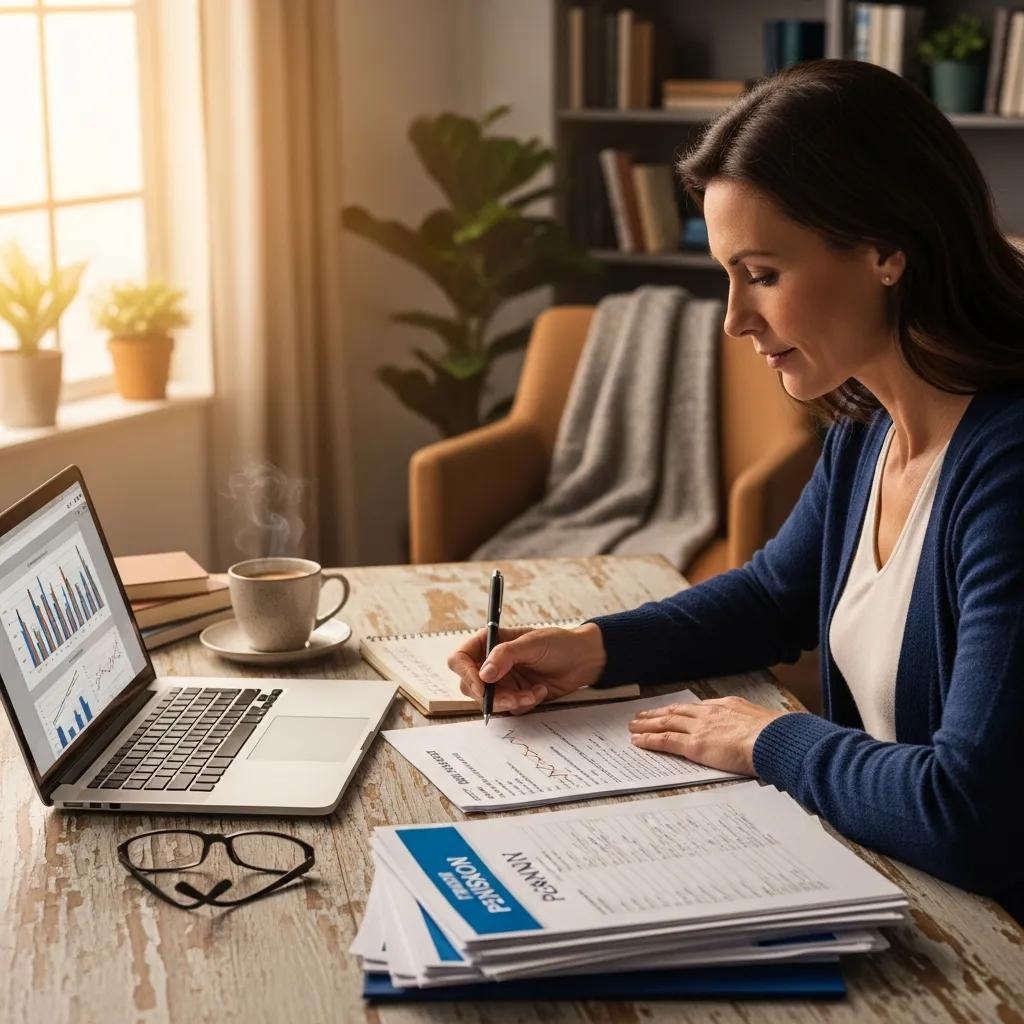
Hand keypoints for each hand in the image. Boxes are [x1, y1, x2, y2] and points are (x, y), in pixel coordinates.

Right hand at [448, 623, 606, 714]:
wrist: (584, 660)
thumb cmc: (559, 643)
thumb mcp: (532, 644)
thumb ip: (505, 656)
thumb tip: (484, 674)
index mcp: (489, 643)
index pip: (460, 659)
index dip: (466, 673)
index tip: (483, 684)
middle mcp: (491, 663)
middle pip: (470, 686)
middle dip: (492, 695)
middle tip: (512, 696)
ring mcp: (502, 682)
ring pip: (489, 702)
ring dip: (511, 701)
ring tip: (534, 693)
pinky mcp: (515, 696)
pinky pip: (509, 709)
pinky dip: (524, 704)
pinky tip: (540, 691)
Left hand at [627, 696, 787, 775]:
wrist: (773, 739)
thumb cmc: (775, 735)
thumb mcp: (762, 721)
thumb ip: (751, 723)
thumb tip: (756, 730)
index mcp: (726, 706)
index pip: (697, 708)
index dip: (680, 710)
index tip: (671, 711)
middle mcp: (709, 713)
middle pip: (676, 711)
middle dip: (658, 714)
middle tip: (642, 716)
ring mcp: (700, 728)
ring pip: (666, 723)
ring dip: (648, 724)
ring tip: (634, 726)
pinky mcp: (695, 744)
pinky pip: (666, 741)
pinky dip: (650, 740)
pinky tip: (638, 741)